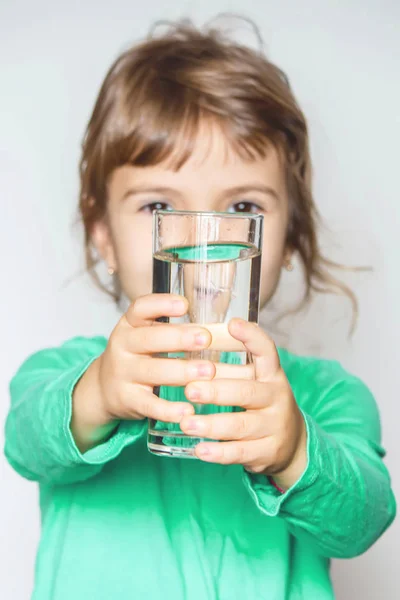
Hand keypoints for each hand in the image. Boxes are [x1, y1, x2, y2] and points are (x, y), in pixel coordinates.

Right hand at [71, 294, 214, 450]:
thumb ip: (171, 329)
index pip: (140, 308)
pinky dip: (169, 409)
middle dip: (179, 338)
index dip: (161, 304)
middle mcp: (122, 346)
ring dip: (181, 371)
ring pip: (152, 371)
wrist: (103, 388)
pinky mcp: (127, 400)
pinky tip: (188, 410)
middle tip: (206, 338)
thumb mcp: (145, 335)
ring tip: (208, 371)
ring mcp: (123, 374)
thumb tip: (216, 326)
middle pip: (149, 339)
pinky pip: (149, 405)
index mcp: (129, 325)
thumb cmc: (136, 356)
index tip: (185, 305)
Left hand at [180, 319, 306, 489]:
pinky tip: (199, 450)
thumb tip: (192, 342)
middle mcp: (277, 398)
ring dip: (212, 425)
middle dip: (217, 391)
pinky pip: (241, 453)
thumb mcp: (257, 381)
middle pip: (247, 393)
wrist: (293, 444)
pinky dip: (218, 453)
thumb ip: (234, 366)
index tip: (232, 324)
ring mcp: (274, 427)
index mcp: (272, 375)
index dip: (251, 337)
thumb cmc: (262, 404)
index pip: (267, 351)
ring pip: (241, 425)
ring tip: (186, 423)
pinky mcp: (267, 452)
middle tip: (189, 389)